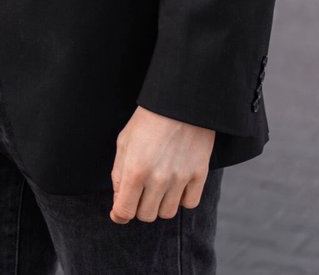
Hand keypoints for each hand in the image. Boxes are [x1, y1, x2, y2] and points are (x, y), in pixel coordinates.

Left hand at [109, 106, 215, 222]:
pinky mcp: (199, 175)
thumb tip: (119, 199)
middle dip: (138, 208)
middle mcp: (158, 179)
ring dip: (159, 205)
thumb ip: (119, 174)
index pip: (124, 210)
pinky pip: (189, 204)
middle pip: (146, 215)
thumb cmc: (146, 121)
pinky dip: (181, 200)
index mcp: (134, 170)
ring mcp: (180, 179)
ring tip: (157, 189)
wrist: (179, 103)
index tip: (119, 213)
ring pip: (167, 213)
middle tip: (138, 195)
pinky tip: (176, 186)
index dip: (119, 215)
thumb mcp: (124, 143)